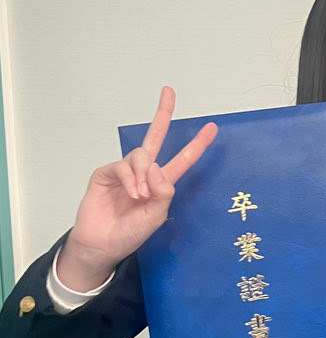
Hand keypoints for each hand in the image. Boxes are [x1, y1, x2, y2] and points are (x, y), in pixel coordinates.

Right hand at [58, 88, 217, 290]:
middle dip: (163, 114)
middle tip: (169, 92)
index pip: (182, 160)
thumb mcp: (157, 216)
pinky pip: (122, 165)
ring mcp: (124, 172)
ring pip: (141, 156)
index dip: (197, 145)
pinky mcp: (106, 174)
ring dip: (143, 175)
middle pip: (155, 138)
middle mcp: (144, 174)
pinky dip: (130, 178)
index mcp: (161, 184)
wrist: (102, 245)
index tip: (211, 128)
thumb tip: (157, 165)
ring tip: (140, 196)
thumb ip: (163, 192)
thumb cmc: (129, 234)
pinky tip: (132, 193)